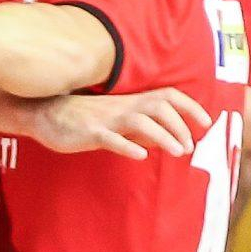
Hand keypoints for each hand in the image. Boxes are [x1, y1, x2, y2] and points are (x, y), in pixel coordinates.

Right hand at [34, 85, 214, 157]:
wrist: (43, 113)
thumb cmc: (81, 118)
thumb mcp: (114, 120)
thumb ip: (138, 128)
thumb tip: (163, 141)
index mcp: (130, 103)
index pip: (167, 96)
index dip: (189, 106)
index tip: (206, 122)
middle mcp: (122, 107)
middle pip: (159, 106)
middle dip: (180, 124)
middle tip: (191, 146)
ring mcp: (106, 119)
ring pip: (141, 121)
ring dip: (163, 135)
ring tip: (179, 151)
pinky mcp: (90, 133)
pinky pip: (111, 138)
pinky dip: (128, 145)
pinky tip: (141, 155)